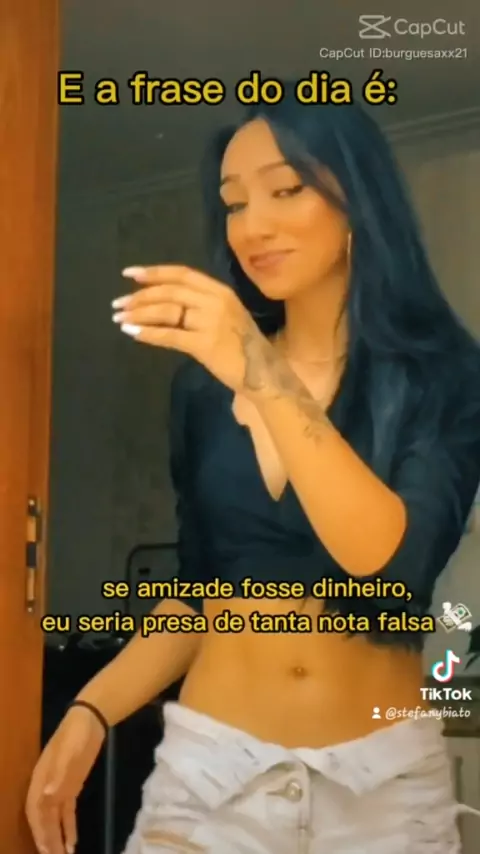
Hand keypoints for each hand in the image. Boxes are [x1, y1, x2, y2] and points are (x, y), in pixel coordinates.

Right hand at [26, 706, 105, 853]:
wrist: (90, 717)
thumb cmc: (77, 733)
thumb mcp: (70, 751)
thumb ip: (60, 773)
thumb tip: (47, 796)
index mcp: (41, 777)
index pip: (35, 809)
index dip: (38, 830)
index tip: (44, 849)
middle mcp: (46, 785)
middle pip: (44, 817)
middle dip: (47, 839)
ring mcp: (59, 786)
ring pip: (54, 817)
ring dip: (57, 837)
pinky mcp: (72, 785)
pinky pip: (67, 811)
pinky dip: (68, 827)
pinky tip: (73, 841)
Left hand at [112, 264, 271, 392]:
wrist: (264, 373)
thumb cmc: (244, 347)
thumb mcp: (227, 316)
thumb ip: (201, 305)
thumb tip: (164, 303)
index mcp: (220, 291)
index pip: (182, 274)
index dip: (154, 272)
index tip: (130, 274)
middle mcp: (215, 301)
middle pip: (170, 291)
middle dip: (140, 296)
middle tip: (118, 303)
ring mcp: (210, 322)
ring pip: (167, 311)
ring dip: (139, 313)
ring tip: (120, 318)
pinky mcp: (205, 344)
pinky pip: (170, 335)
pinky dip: (148, 333)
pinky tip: (132, 332)